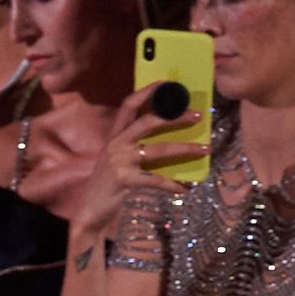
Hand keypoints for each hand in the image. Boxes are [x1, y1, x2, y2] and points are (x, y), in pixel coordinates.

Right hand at [71, 82, 208, 238]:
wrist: (89, 212)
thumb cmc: (109, 185)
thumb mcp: (120, 161)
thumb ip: (138, 148)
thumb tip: (173, 141)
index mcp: (115, 136)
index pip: (129, 104)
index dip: (148, 91)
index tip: (169, 83)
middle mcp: (116, 144)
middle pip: (147, 122)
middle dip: (174, 117)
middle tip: (197, 115)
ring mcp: (118, 161)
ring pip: (157, 150)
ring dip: (184, 149)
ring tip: (205, 149)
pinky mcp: (123, 180)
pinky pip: (154, 180)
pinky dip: (172, 184)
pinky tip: (185, 188)